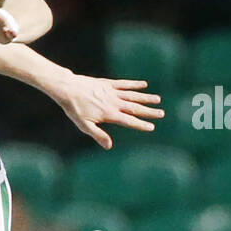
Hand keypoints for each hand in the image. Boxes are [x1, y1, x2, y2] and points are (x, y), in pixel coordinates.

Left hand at [48, 74, 164, 150]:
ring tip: (158, 99)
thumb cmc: (75, 109)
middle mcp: (114, 102)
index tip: (151, 127)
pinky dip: (135, 84)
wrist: (68, 89)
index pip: (129, 121)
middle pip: (135, 108)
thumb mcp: (84, 125)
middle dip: (149, 111)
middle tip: (162, 114)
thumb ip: (98, 135)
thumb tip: (109, 146)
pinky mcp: (108, 83)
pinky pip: (124, 83)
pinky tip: (144, 84)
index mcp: (110, 114)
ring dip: (146, 97)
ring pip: (133, 95)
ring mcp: (112, 92)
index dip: (141, 124)